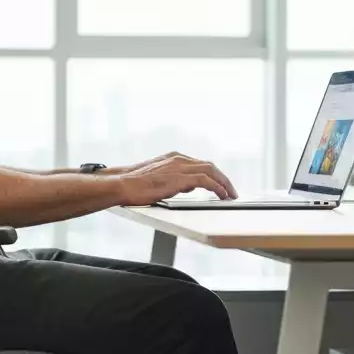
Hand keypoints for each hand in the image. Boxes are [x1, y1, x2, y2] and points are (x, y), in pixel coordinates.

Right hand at [116, 152, 237, 205]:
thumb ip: (174, 179)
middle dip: (223, 178)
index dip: (213, 174)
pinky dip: (218, 188)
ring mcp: (181, 167)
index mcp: (174, 158)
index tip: (220, 184)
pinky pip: (207, 181)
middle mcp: (179, 159)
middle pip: (210, 166)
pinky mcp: (181, 178)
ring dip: (224, 183)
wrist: (123, 184)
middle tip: (230, 190)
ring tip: (230, 194)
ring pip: (212, 171)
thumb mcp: (158, 178)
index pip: (200, 164)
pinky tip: (222, 196)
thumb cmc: (135, 184)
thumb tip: (188, 186)